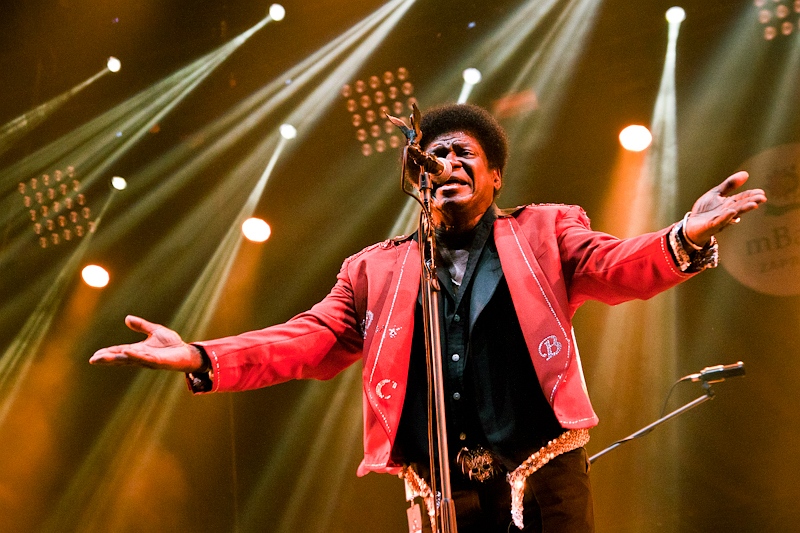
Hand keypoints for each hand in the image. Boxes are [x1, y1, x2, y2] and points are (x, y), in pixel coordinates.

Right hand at [89, 315, 204, 371]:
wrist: (187, 352)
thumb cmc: (171, 344)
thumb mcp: (155, 331)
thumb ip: (141, 326)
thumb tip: (127, 318)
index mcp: (139, 350)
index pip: (120, 351)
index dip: (108, 353)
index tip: (95, 356)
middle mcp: (141, 356)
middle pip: (121, 358)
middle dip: (107, 359)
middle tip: (93, 360)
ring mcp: (148, 360)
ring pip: (129, 359)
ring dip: (116, 358)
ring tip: (103, 357)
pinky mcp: (158, 361)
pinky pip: (145, 358)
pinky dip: (135, 355)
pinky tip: (126, 352)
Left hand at [684, 171, 766, 245]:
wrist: (691, 224)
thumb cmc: (705, 210)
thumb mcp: (716, 193)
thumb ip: (729, 185)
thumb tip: (746, 173)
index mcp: (729, 204)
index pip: (743, 198)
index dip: (752, 195)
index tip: (761, 192)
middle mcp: (727, 212)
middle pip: (741, 206)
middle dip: (751, 202)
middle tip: (762, 198)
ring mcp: (720, 219)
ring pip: (733, 214)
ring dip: (743, 209)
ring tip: (754, 205)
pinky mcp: (711, 225)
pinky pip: (719, 221)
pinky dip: (726, 217)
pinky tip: (732, 212)